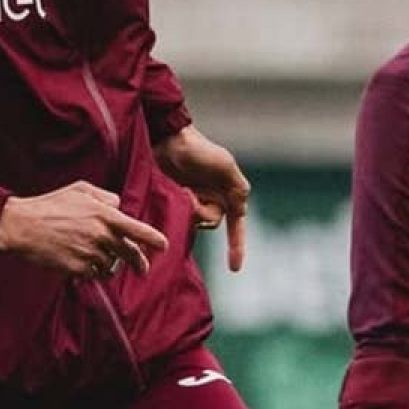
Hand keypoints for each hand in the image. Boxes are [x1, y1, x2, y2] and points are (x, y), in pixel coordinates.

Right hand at [0, 180, 167, 278]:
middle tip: (143, 268)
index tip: (163, 246)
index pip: (137, 229)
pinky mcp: (77, 268)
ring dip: (107, 265)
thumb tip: (119, 206)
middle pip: (130, 254)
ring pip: (110, 266)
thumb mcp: (81, 190)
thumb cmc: (50, 204)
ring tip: (92, 256)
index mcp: (105, 215)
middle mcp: (101, 235)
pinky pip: (93, 275)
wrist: (21, 225)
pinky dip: (89, 272)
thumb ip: (106, 196)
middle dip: (139, 263)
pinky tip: (78, 263)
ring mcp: (90, 253)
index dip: (153, 239)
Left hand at [155, 125, 250, 271]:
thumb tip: (242, 211)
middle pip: (213, 223)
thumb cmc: (198, 149)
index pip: (238, 226)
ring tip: (179, 189)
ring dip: (188, 209)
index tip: (235, 269)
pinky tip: (174, 194)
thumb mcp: (224, 165)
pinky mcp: (177, 201)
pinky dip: (177, 211)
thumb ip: (238, 188)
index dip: (237, 247)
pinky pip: (180, 218)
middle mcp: (215, 200)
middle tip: (188, 193)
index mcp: (230, 194)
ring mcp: (195, 201)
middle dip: (201, 213)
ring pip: (195, 222)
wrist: (166, 139)